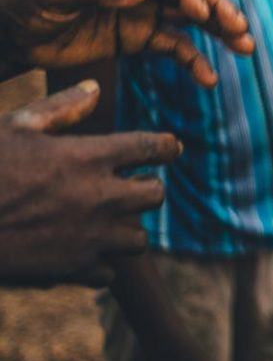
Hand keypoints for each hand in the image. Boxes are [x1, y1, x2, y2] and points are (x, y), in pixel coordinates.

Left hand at [0, 0, 253, 83]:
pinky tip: (208, 78)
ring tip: (246, 47)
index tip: (201, 13)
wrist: (13, 34)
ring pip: (192, 19)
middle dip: (217, 9)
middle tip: (240, 27)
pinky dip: (194, 61)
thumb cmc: (30, 3)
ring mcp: (144, 12)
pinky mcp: (140, 38)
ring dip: (220, 31)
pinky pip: (175, 47)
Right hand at [0, 82, 180, 286]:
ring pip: (138, 239)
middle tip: (132, 186)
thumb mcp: (15, 126)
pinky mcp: (71, 270)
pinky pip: (108, 273)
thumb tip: (95, 87)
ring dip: (126, 230)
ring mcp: (88, 236)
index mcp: (87, 156)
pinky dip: (99, 263)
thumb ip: (61, 107)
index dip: (166, 147)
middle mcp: (98, 196)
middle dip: (147, 189)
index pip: (152, 147)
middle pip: (156, 195)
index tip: (168, 149)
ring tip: (106, 222)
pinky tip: (81, 250)